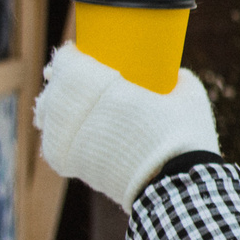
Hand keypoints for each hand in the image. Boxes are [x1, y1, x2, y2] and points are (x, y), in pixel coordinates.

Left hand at [33, 44, 218, 210]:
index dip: (68, 56)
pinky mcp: (77, 167)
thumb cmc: (186, 138)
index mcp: (109, 91)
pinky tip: (65, 131)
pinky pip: (53, 146)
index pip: (70, 65)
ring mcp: (76, 143)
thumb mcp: (190, 98)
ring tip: (64, 102)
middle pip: (54, 90)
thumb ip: (179, 80)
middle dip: (58, 79)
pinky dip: (55, 135)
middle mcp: (84, 115)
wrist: (177, 188)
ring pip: (48, 117)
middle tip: (70, 74)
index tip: (75, 51)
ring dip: (53, 106)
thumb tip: (175, 74)